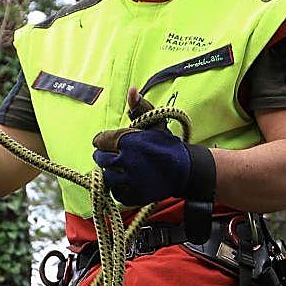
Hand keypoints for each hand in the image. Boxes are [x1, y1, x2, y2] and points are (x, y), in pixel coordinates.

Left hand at [92, 93, 214, 205]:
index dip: (104, 140)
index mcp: (128, 140)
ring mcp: (130, 180)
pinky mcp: (134, 195)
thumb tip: (132, 89)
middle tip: (113, 155)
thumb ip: (139, 105)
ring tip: (119, 168)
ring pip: (106, 176)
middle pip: (100, 158)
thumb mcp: (154, 121)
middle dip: (105, 155)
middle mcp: (127, 160)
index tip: (110, 142)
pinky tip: (126, 181)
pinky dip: (118, 187)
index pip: (100, 140)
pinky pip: (116, 192)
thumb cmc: (167, 143)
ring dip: (110, 171)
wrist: (186, 169)